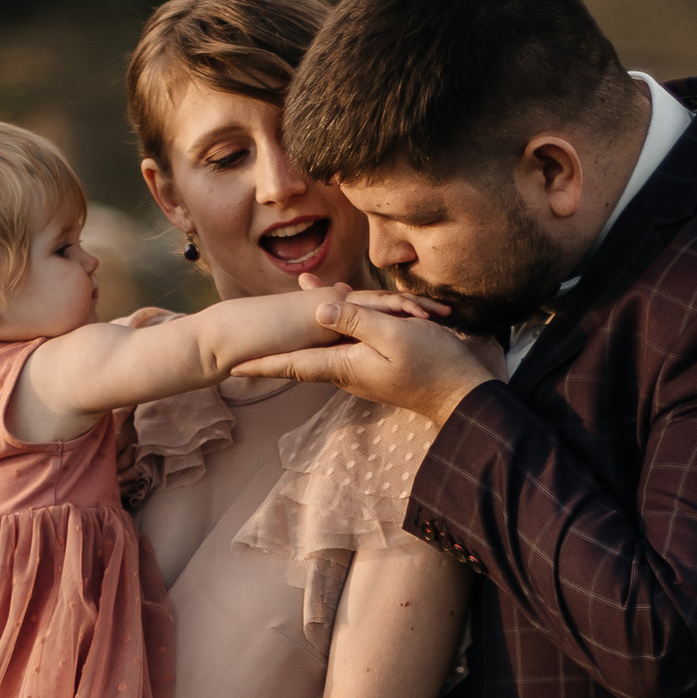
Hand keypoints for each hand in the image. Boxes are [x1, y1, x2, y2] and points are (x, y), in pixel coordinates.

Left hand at [240, 292, 498, 426]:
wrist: (464, 393)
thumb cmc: (433, 365)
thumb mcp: (394, 336)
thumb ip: (356, 322)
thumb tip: (318, 311)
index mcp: (345, 364)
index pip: (293, 365)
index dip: (262, 365)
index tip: (232, 368)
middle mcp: (348, 369)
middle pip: (304, 354)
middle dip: (275, 346)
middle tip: (244, 344)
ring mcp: (365, 366)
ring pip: (326, 343)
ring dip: (304, 327)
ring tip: (287, 307)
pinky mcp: (380, 361)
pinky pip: (349, 340)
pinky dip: (338, 321)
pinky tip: (339, 304)